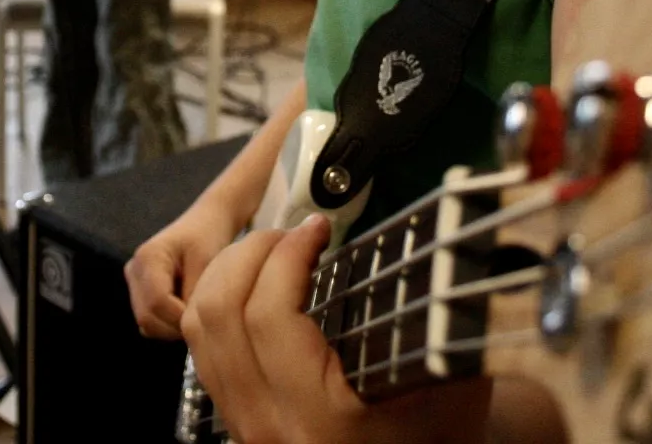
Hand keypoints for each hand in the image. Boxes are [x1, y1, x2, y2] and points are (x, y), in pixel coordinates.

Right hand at [125, 192, 246, 338]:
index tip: (205, 319)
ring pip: (146, 323)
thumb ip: (194, 294)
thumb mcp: (207, 262)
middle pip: (147, 317)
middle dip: (175, 327)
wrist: (206, 221)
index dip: (180, 319)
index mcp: (148, 257)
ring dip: (172, 327)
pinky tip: (186, 308)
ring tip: (196, 312)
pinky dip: (168, 323)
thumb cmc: (209, 236)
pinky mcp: (138, 291)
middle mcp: (134, 270)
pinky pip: (150, 320)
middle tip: (203, 321)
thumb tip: (189, 325)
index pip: (157, 302)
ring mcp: (134, 281)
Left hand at [181, 215, 489, 443]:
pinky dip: (218, 300)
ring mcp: (242, 423)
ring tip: (271, 251)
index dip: (288, 255)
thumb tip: (450, 254)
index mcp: (317, 417)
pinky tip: (254, 283)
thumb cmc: (436, 441)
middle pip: (220, 312)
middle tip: (293, 233)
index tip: (319, 228)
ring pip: (200, 327)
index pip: (270, 315)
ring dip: (227, 271)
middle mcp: (265, 422)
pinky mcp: (234, 418)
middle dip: (250, 252)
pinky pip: (202, 347)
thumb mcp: (451, 393)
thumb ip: (443, 330)